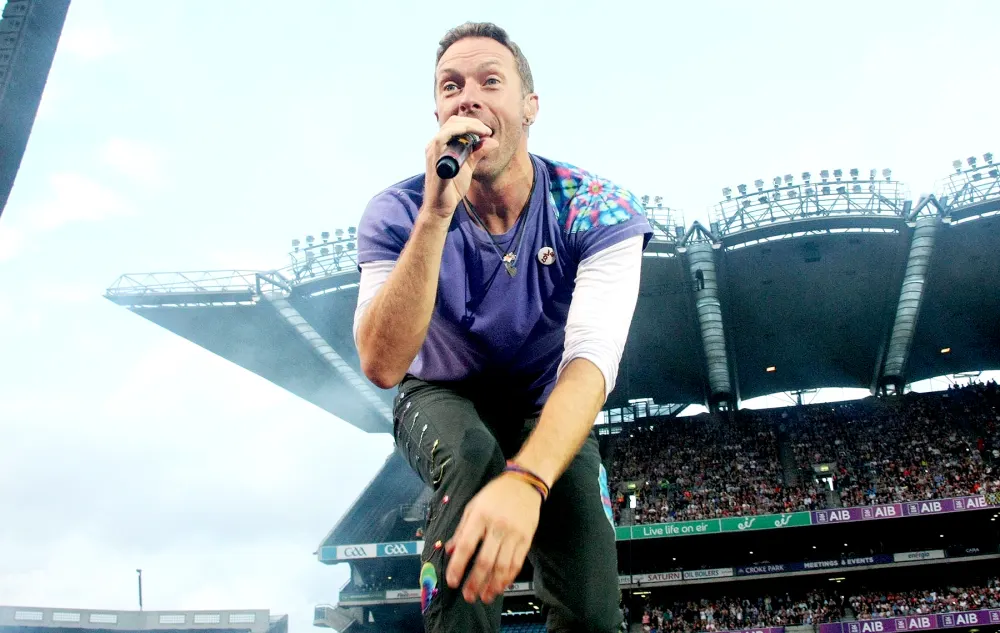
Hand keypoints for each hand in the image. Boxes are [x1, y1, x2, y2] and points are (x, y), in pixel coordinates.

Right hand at [423, 115, 499, 217]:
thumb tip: (493, 142)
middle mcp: (434, 145)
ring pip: (449, 127)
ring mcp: (432, 151)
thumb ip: (478, 153)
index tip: (487, 132)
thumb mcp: (469, 166)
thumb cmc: (452, 188)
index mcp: (441, 145)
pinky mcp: (434, 159)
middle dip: (473, 123)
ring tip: (484, 133)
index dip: (472, 124)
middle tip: (487, 132)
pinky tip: (473, 139)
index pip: (455, 124)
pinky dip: (459, 133)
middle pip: (453, 122)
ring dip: (469, 126)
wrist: (442, 206)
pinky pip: (443, 139)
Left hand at [444, 473, 540, 603]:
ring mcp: (514, 534)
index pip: (466, 546)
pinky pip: (517, 563)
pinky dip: (508, 578)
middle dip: (475, 583)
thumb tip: (449, 550)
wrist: (525, 483)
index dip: (458, 566)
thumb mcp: (473, 506)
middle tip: (468, 596)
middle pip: (485, 561)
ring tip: (485, 597)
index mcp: (480, 517)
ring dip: (492, 585)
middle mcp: (497, 526)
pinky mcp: (526, 539)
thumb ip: (461, 529)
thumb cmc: (495, 494)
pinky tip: (501, 586)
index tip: (452, 582)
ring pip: (502, 566)